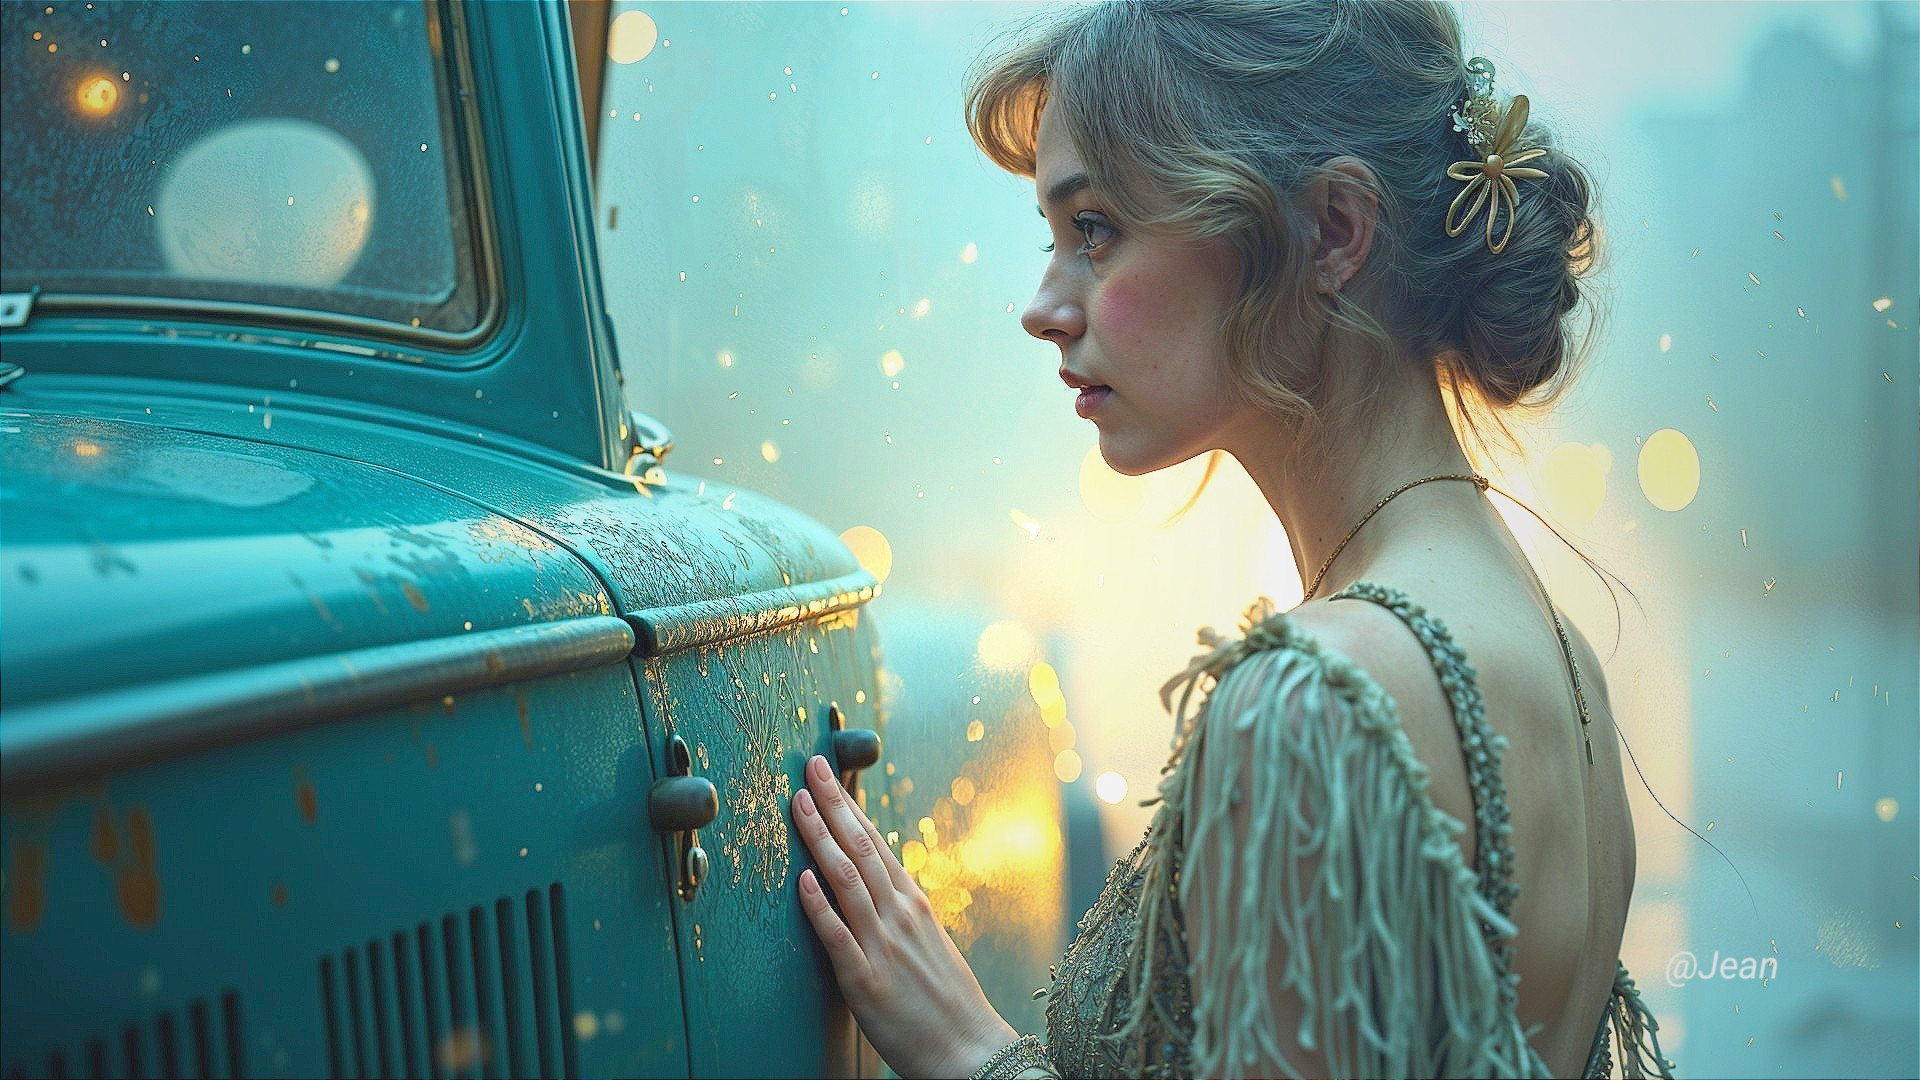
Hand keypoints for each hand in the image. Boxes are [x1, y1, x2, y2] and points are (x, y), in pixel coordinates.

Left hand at [790, 753, 1017, 1078]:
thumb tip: (880, 885)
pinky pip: (838, 936)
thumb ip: (903, 913)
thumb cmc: (948, 1002)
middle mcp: (899, 915)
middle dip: (832, 804)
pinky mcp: (865, 980)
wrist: (970, 1052)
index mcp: (913, 904)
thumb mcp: (930, 943)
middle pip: (859, 848)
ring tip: (797, 804)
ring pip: (846, 880)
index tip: (828, 777)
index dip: (849, 806)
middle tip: (809, 767)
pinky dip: (819, 906)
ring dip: (820, 838)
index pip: (875, 843)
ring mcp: (883, 945)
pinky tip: (802, 879)